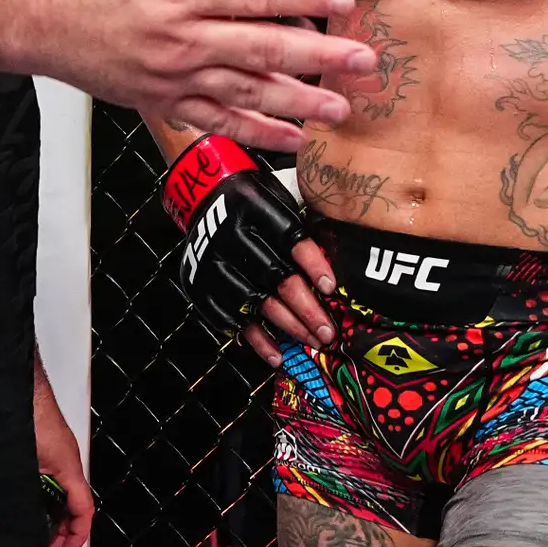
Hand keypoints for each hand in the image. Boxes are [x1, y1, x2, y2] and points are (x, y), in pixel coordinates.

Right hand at [0, 0, 372, 145]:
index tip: (344, 3)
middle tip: (365, 61)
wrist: (32, 14)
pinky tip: (292, 137)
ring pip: (248, 91)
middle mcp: (183, 36)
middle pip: (265, 47)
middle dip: (321, 56)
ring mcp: (174, 74)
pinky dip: (257, 132)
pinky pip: (218, 120)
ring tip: (341, 105)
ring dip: (299, 101)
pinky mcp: (163, 100)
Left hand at [30, 354, 93, 546]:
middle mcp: (64, 462)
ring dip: (51, 516)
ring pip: (58, 494)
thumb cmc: (27, 416)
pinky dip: (41, 499)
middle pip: (72, 505)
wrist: (15, 388)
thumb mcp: (29, 466)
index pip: (83, 509)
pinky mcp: (38, 450)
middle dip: (63, 531)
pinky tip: (28, 507)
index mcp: (69, 468)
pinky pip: (47, 481)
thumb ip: (31, 494)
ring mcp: (52, 456)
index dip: (77, 535)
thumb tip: (28, 521)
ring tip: (39, 535)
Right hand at [162, 137, 340, 362]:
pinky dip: (255, 339)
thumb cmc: (255, 199)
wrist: (203, 192)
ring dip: (288, 326)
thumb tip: (346, 255)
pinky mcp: (201, 285)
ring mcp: (212, 262)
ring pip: (255, 302)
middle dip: (306, 308)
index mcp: (253, 206)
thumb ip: (305, 217)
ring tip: (313, 341)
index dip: (311, 264)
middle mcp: (229, 235)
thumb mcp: (278, 193)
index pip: (289, 238)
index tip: (331, 288)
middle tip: (329, 331)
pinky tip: (278, 354)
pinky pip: (230, 319)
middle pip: (274, 277)